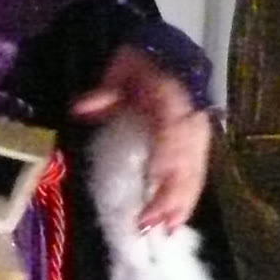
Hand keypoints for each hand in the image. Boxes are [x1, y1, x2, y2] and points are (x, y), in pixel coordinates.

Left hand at [70, 43, 213, 231]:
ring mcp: (199, 133)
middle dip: (173, 198)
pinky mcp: (198, 141)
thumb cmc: (139, 60)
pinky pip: (195, 172)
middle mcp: (192, 121)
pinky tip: (176, 217)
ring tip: (168, 230)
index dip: (165, 167)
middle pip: (188, 165)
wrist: (164, 48)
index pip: (173, 139)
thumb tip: (80, 109)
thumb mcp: (119, 69)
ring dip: (183, 203)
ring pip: (195, 173)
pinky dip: (186, 195)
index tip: (153, 188)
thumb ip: (102, 93)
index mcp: (174, 101)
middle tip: (154, 227)